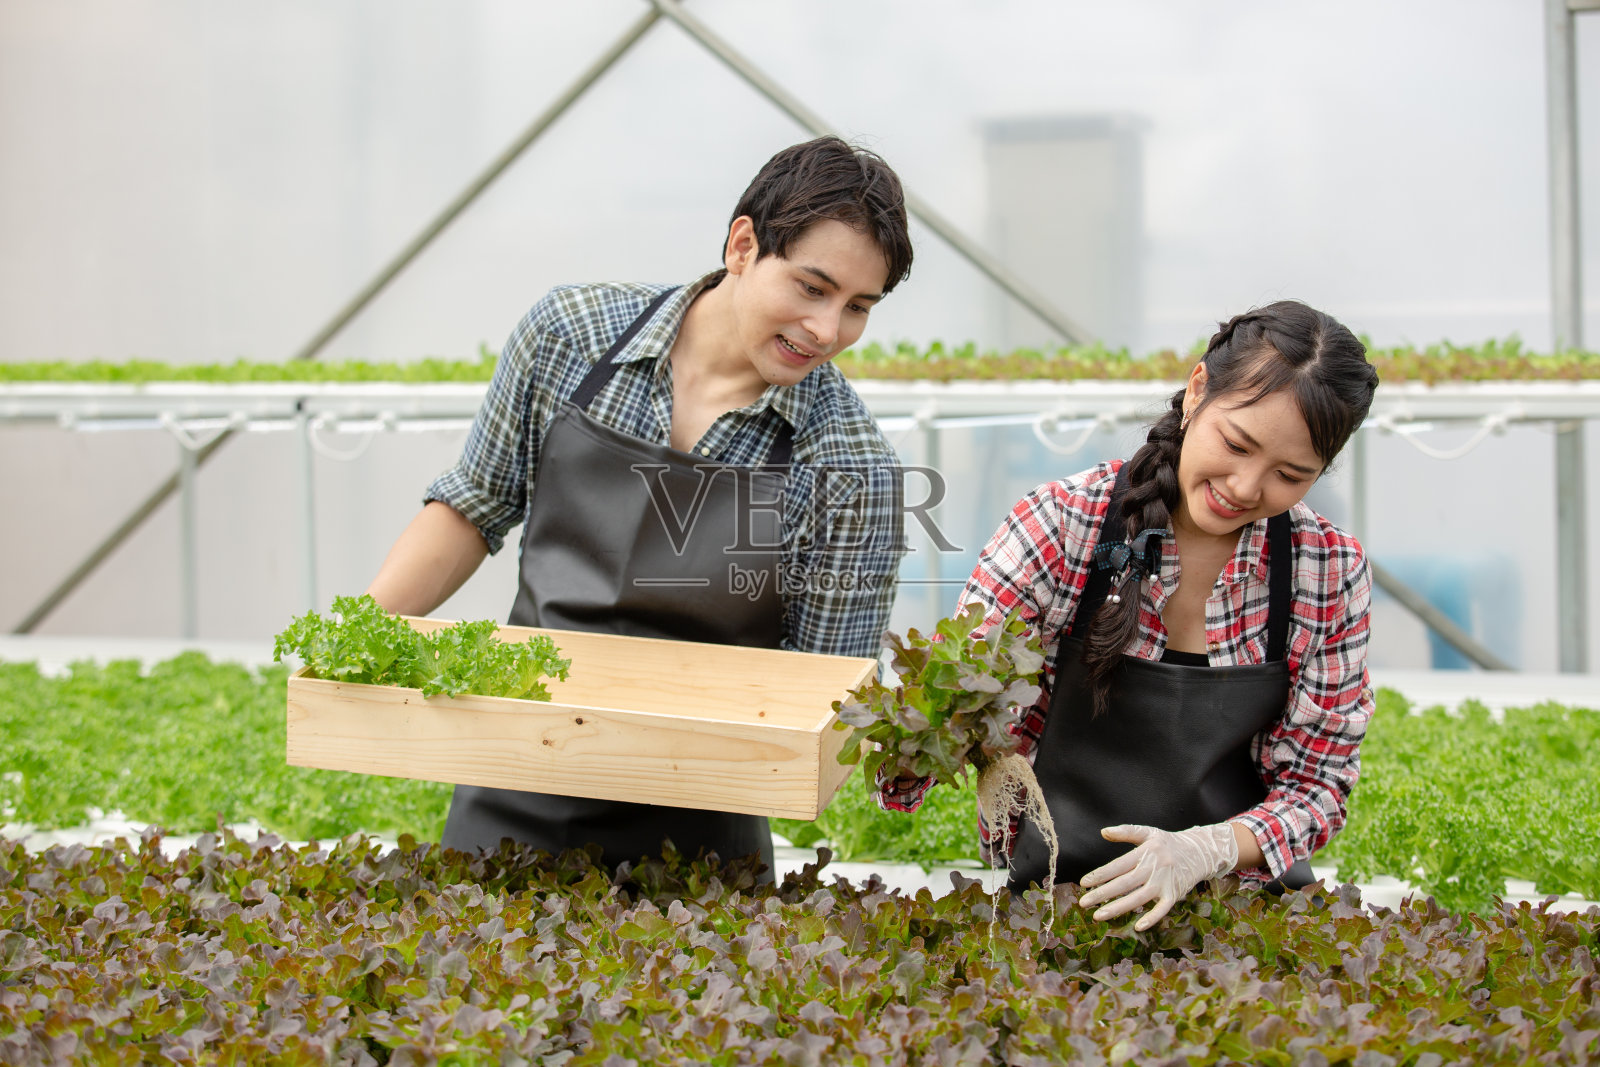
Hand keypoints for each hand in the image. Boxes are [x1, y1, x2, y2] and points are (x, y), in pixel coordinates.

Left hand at [1077, 822, 1238, 930]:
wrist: (1200, 852)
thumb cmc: (1169, 843)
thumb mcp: (1149, 832)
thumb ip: (1126, 831)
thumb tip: (1103, 832)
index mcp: (1145, 852)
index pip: (1118, 866)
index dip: (1100, 875)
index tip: (1084, 883)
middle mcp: (1153, 868)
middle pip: (1124, 883)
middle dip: (1102, 894)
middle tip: (1084, 903)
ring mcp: (1164, 883)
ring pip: (1138, 898)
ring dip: (1118, 908)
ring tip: (1099, 915)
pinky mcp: (1174, 894)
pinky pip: (1162, 909)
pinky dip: (1152, 917)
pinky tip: (1138, 926)